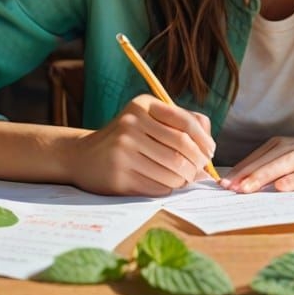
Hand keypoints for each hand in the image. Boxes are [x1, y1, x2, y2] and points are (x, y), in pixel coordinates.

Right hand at [68, 94, 215, 195]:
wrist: (83, 156)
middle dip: (197, 164)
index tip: (210, 153)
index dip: (204, 140)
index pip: (185, 122)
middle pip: (182, 149)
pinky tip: (164, 183)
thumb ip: (180, 123)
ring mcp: (123, 150)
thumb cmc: (126, 138)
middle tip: (200, 171)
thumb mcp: (148, 119)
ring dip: (185, 179)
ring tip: (183, 178)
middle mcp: (131, 124)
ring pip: (173, 171)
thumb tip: (209, 146)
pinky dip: (169, 188)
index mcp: (142, 106)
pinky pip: (158, 187)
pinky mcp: (119, 176)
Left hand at [220, 133, 293, 192]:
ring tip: (245, 189)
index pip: (258, 157)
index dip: (240, 170)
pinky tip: (282, 189)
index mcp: (287, 145)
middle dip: (244, 175)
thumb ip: (282, 172)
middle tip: (224, 189)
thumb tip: (255, 188)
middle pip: (266, 161)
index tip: (221, 184)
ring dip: (262, 177)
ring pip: (283, 165)